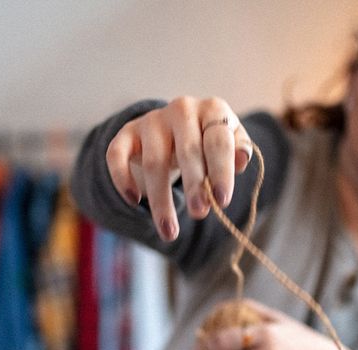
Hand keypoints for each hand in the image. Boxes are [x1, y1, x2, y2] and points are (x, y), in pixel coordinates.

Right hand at [105, 97, 253, 241]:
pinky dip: (122, 179)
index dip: (221, 172)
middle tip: (200, 214)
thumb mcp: (230, 142)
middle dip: (194, 186)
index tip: (222, 202)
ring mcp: (151, 121)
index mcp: (212, 109)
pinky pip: (116, 156)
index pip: (218, 141)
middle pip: (187, 151)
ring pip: (153, 162)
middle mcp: (181, 110)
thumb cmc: (209, 141)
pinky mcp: (127, 133)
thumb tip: (241, 161)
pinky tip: (134, 201)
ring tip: (169, 231)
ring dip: (161, 199)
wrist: (178, 125)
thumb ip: (238, 151)